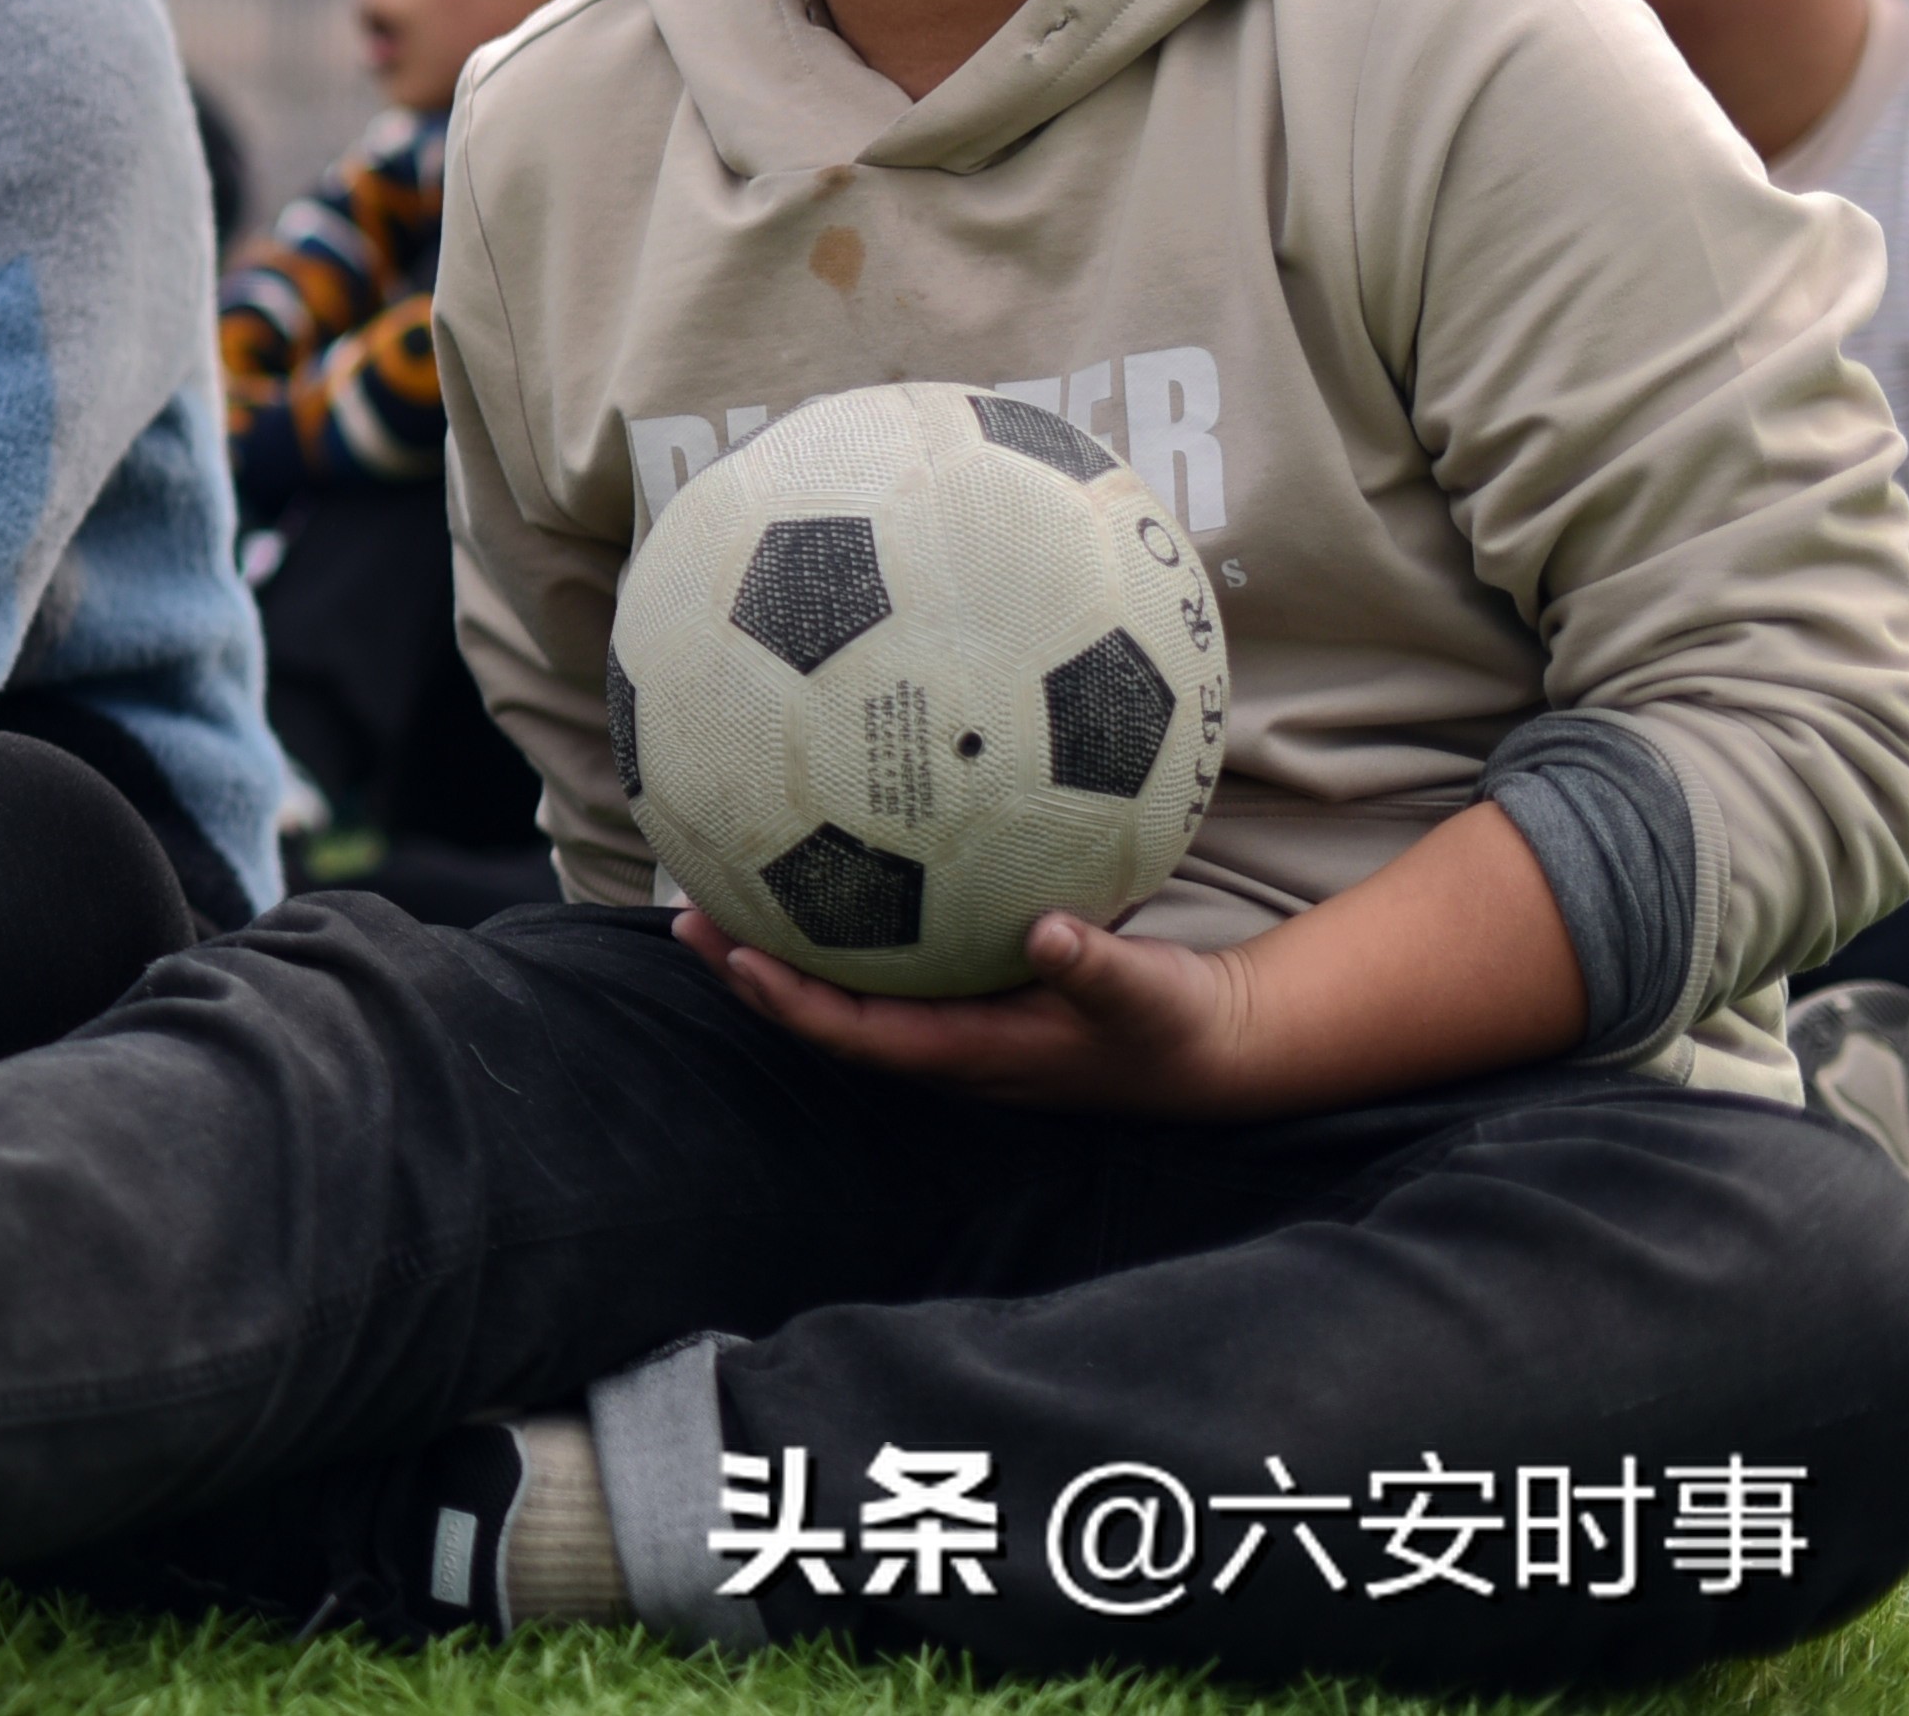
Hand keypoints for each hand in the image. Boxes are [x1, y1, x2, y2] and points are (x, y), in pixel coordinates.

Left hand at [674, 798, 1592, 1122]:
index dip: (787, 1001)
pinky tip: (835, 854)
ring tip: (727, 879)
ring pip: (852, 984)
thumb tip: (1047, 932)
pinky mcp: (978, 992)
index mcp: (970, 1054)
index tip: (731, 956)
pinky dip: (854, 917)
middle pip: (826, 1013)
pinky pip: (897, 957)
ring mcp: (958, 1022)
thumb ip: (1098, 968)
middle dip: (754, 970)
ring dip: (789, 943)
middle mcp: (947, 1044)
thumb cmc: (1181, 1026)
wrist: (1222, 1047)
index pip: (854, 1033)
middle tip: (686, 914)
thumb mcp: (1149, 995)